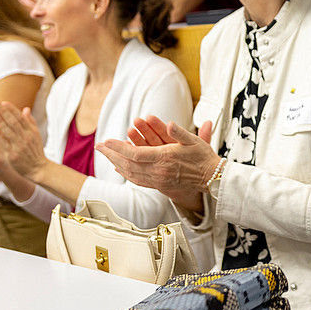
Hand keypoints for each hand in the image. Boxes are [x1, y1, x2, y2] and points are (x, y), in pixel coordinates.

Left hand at [0, 102, 48, 180]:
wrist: (38, 168)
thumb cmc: (36, 151)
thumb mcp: (36, 135)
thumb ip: (30, 122)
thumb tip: (25, 109)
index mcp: (31, 131)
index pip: (20, 117)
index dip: (11, 109)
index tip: (3, 102)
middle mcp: (26, 137)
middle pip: (13, 121)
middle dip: (3, 111)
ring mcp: (19, 145)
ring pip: (8, 130)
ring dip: (0, 120)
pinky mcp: (13, 154)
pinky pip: (4, 143)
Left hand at [97, 117, 217, 210]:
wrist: (212, 178)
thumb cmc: (204, 158)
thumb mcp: (194, 141)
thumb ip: (180, 132)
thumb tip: (170, 124)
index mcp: (165, 158)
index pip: (135, 154)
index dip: (119, 148)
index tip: (107, 141)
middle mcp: (159, 171)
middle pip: (128, 164)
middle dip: (111, 154)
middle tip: (99, 146)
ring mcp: (158, 180)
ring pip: (130, 173)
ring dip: (116, 163)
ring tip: (105, 155)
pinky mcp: (159, 185)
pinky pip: (138, 180)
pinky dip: (126, 173)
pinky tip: (119, 168)